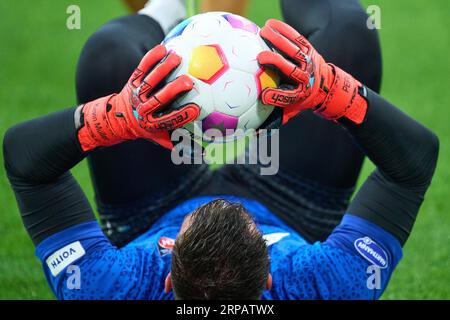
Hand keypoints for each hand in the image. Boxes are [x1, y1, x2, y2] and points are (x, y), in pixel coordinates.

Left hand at [77, 44, 199, 150]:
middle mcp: (144, 108)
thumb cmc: (146, 128)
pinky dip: (151, 58)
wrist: (117, 118)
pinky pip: (142, 67)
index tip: (197, 109)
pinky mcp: (132, 80)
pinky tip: (163, 47)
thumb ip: (180, 144)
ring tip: (178, 58)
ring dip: (164, 68)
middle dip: (174, 90)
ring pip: (151, 80)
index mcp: (152, 124)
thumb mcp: (160, 139)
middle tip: (189, 82)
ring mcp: (137, 93)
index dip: (182, 115)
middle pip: (160, 98)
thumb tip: (203, 154)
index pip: (169, 120)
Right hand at [258, 19, 366, 124]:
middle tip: (260, 57)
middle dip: (276, 63)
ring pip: (293, 50)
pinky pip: (296, 37)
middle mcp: (305, 77)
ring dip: (278, 40)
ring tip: (263, 32)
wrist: (328, 86)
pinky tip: (270, 23)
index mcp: (299, 95)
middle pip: (290, 70)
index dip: (276, 97)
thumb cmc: (303, 100)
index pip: (287, 98)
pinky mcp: (309, 49)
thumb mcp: (292, 112)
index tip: (263, 96)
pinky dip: (284, 30)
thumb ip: (275, 118)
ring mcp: (308, 61)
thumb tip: (254, 132)